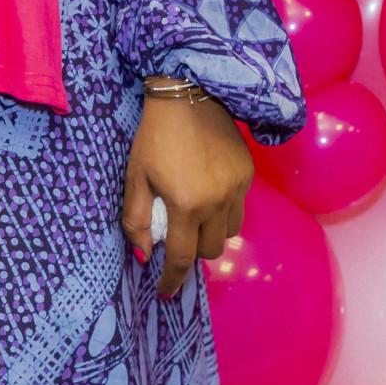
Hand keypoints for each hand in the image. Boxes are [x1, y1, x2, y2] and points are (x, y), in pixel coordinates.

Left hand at [119, 93, 252, 297]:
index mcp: (187, 204)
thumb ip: (137, 219)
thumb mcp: (136, 177)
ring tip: (194, 212)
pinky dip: (224, 208)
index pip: (182, 257)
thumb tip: (144, 254)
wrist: (187, 93)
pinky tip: (208, 188)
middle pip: (210, 249)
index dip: (172, 279)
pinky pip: (239, 206)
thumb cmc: (154, 136)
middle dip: (192, 250)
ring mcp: (238, 188)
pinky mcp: (248, 173)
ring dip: (211, 231)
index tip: (166, 291)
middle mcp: (218, 201)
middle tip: (177, 235)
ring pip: (229, 231)